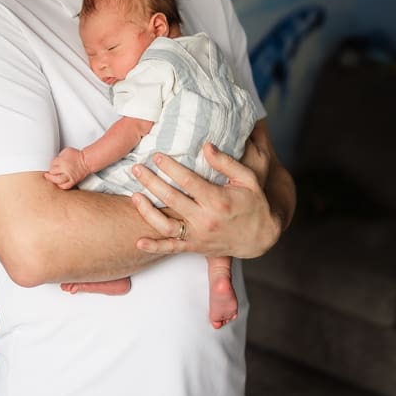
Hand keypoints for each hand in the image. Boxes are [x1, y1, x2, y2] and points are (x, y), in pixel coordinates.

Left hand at [45, 147, 89, 189]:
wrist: (86, 161)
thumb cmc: (77, 155)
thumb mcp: (66, 151)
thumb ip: (58, 156)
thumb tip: (54, 162)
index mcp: (62, 160)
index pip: (51, 164)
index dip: (51, 165)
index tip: (52, 166)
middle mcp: (65, 169)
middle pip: (52, 173)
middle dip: (50, 173)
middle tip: (48, 173)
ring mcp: (69, 176)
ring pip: (57, 181)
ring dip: (53, 180)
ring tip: (51, 179)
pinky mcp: (73, 181)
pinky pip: (64, 186)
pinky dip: (60, 185)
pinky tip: (58, 183)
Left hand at [131, 141, 281, 258]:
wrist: (261, 237)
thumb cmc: (254, 203)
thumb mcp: (247, 179)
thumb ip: (226, 162)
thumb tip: (206, 145)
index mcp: (218, 200)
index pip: (187, 181)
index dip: (170, 167)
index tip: (156, 156)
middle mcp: (206, 219)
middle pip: (171, 198)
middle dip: (151, 182)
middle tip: (136, 168)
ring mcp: (198, 235)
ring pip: (166, 225)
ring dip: (147, 211)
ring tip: (133, 195)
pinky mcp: (195, 247)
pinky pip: (171, 249)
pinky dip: (154, 247)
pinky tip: (139, 241)